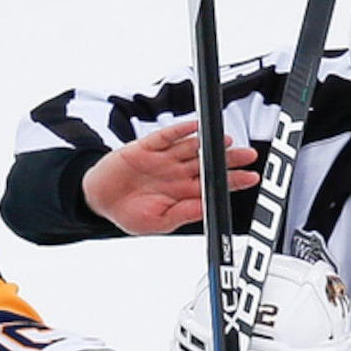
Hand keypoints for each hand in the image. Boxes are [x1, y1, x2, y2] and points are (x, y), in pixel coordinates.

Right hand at [78, 119, 258, 234]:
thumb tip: (205, 210)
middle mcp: (177, 174)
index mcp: (182, 194)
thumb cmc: (129, 213)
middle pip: (208, 164)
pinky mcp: (148, 148)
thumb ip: (182, 214)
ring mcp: (164, 159)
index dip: (233, 181)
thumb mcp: (157, 223)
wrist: (99, 200)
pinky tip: (195, 128)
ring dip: (210, 145)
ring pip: (192, 148)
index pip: (213, 185)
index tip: (251, 177)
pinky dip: (181, 131)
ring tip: (228, 142)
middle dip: (230, 160)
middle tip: (249, 155)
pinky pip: (167, 136)